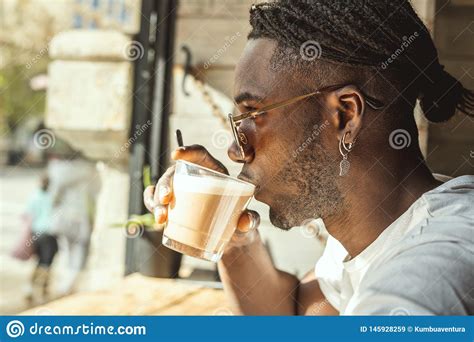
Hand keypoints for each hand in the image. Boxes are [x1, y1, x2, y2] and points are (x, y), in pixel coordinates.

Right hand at [143, 144, 259, 246]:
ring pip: (162, 187)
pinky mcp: (173, 206)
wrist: (231, 240)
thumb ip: (251, 220)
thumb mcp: (249, 221)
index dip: (188, 151)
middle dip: (166, 184)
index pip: (200, 154)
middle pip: (176, 173)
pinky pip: (156, 200)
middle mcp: (195, 178)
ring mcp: (182, 191)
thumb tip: (245, 222)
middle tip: (166, 200)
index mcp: (215, 172)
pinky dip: (150, 203)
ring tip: (161, 218)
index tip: (176, 155)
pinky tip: (152, 210)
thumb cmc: (240, 223)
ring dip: (155, 200)